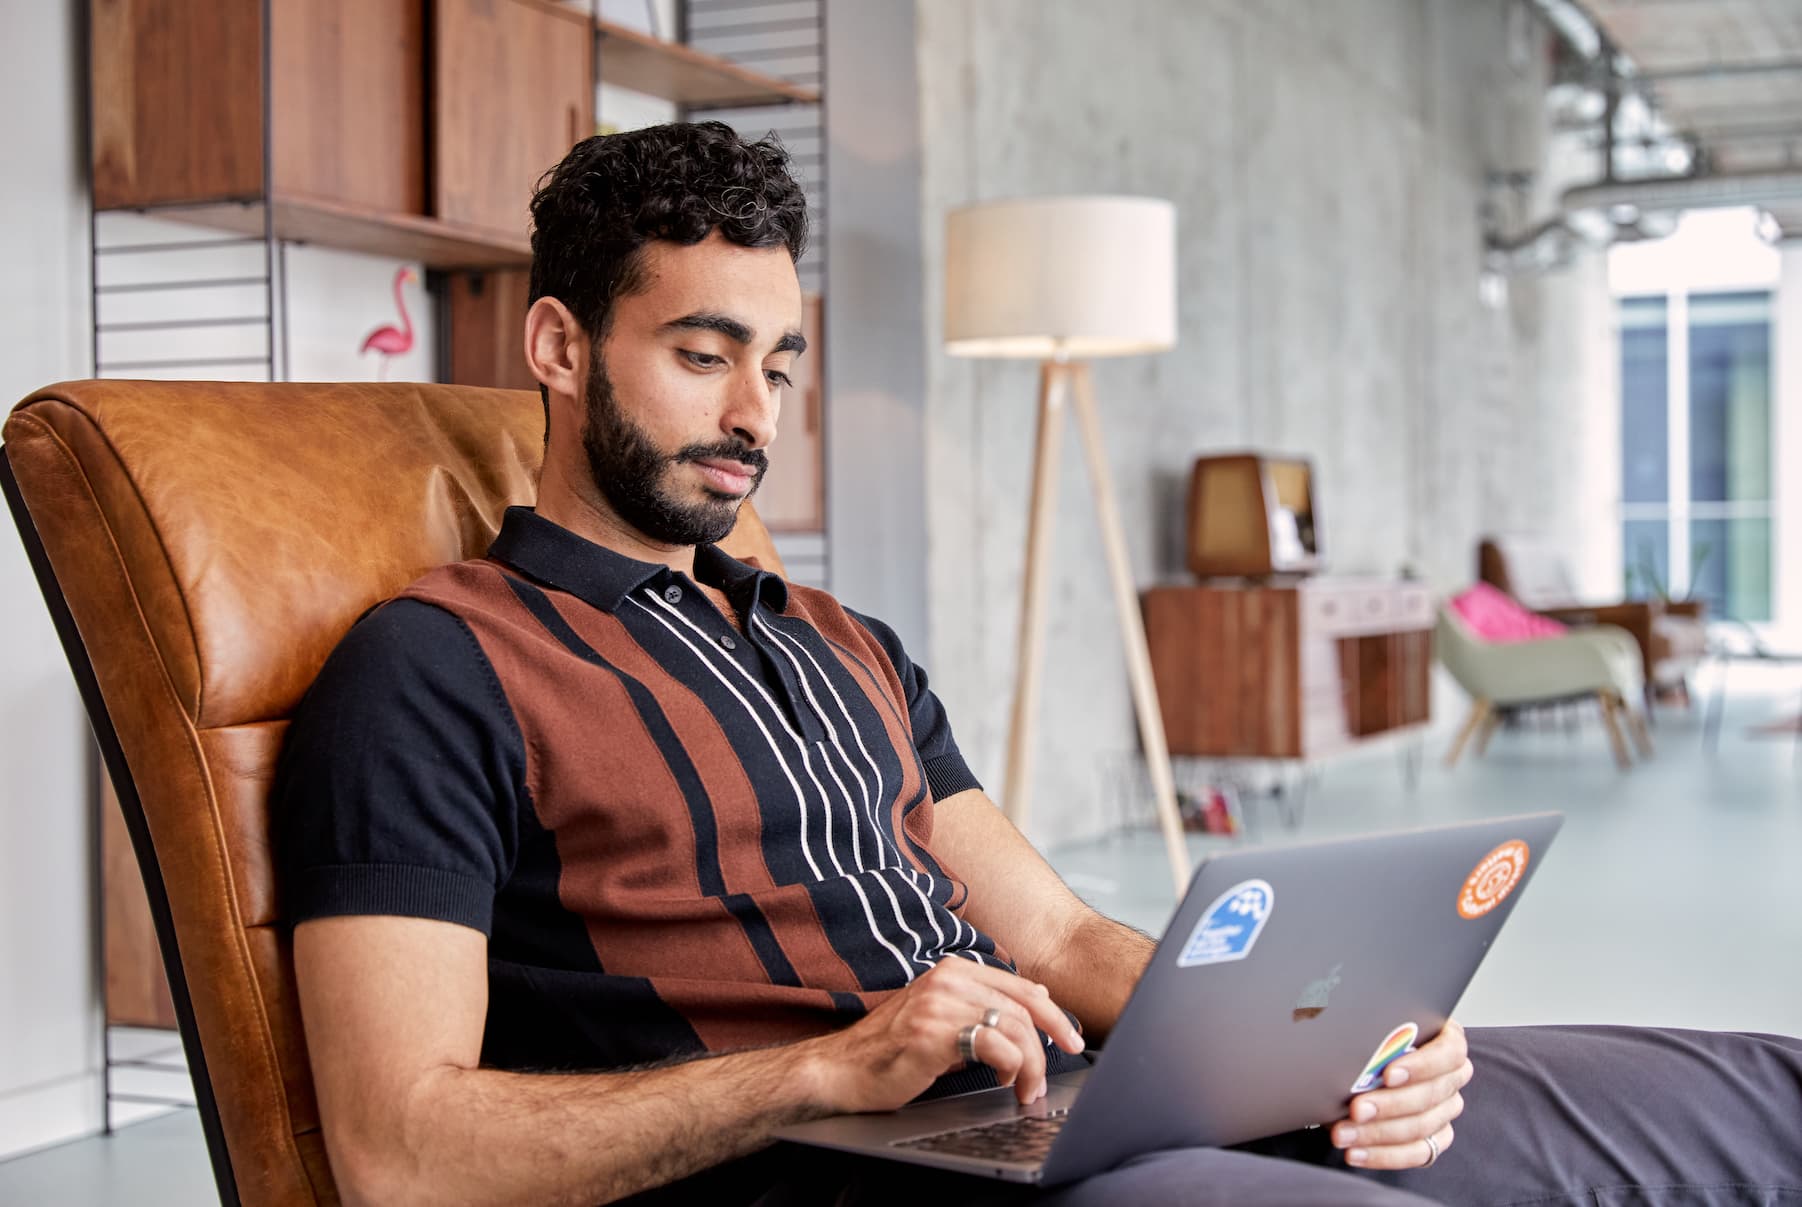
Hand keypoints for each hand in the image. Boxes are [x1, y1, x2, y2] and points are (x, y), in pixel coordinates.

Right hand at [804, 958, 1085, 1113]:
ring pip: (1013, 1026)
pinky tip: (1005, 1081)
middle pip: (1023, 1004)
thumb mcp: (941, 1018)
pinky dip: (1011, 1066)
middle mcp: (947, 980)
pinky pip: (993, 1045)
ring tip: (1028, 1086)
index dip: (1053, 1014)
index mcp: (952, 970)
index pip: (1020, 986)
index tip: (1070, 1037)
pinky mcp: (932, 1033)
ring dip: (1032, 1062)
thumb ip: (980, 1008)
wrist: (841, 1071)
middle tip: (1063, 1064)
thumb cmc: (890, 1051)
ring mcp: (938, 1004)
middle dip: (1052, 1037)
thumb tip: (1036, 1007)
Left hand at [1331, 1019, 1470, 1170]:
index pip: (1449, 1052)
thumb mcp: (1369, 1028)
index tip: (1388, 1074)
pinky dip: (1383, 1155)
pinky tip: (1356, 1152)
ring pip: (1421, 1127)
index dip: (1421, 1065)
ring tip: (1343, 1133)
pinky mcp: (1436, 1138)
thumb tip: (1345, 1038)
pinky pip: (1416, 1153)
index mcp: (1447, 1039)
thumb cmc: (1368, 1039)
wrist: (1359, 1065)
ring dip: (1377, 1133)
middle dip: (1389, 1104)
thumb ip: (1369, 1031)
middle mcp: (1452, 1076)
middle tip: (1355, 1109)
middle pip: (1431, 1094)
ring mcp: (1446, 1109)